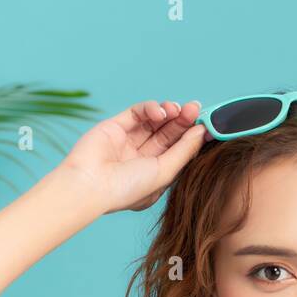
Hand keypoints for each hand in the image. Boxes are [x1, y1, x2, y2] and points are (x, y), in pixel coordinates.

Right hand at [57, 99, 210, 214]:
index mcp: (154, 174)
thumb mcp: (164, 172)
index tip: (207, 126)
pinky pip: (138, 112)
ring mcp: (128, 142)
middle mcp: (141, 158)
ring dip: (169, 112)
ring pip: (155, 121)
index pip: (178, 151)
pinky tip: (160, 111)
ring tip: (179, 109)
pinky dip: (151, 108)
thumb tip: (201, 131)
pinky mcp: (115, 126)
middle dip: (183, 120)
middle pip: (169, 134)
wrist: (89, 185)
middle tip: (195, 109)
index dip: (192, 137)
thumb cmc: (126, 188)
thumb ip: (184, 151)